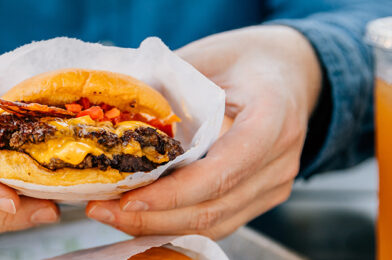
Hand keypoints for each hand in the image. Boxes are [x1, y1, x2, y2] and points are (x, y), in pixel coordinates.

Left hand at [86, 26, 321, 238]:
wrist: (288, 71)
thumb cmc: (246, 58)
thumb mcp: (206, 56)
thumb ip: (167, 86)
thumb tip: (113, 115)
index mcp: (272, 119)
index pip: (222, 171)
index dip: (174, 193)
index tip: (128, 198)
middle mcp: (280, 161)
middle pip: (214, 207)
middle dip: (153, 218)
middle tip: (103, 212)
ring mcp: (275, 184)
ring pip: (214, 223)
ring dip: (159, 226)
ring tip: (112, 216)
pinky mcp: (263, 196)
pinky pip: (218, 221)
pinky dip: (177, 223)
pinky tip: (141, 217)